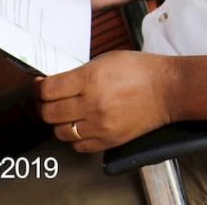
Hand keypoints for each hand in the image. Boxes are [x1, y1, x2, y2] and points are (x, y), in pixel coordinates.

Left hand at [37, 51, 178, 151]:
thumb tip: (55, 82)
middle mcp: (92, 103)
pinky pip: (78, 146)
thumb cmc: (140, 70)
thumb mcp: (106, 60)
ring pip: (60, 132)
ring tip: (64, 114)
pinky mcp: (109, 140)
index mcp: (90, 78)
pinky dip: (74, 138)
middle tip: (46, 100)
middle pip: (49, 113)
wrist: (169, 90)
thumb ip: (79, 72)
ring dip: (58, 123)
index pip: (48, 89)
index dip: (38, 88)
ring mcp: (100, 125)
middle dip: (43, 105)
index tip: (39, 86)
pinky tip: (80, 127)